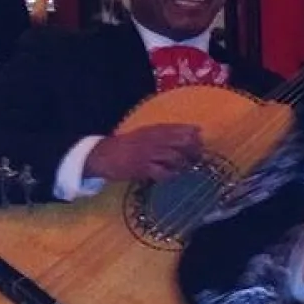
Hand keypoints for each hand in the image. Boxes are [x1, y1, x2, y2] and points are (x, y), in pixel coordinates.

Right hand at [84, 124, 202, 181]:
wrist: (103, 155)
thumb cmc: (127, 145)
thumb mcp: (145, 133)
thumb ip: (165, 132)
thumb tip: (193, 131)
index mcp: (154, 129)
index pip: (181, 128)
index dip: (194, 135)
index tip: (200, 141)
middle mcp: (153, 139)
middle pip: (182, 142)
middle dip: (193, 150)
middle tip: (196, 157)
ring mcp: (147, 154)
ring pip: (175, 157)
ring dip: (183, 164)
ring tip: (183, 168)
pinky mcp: (141, 168)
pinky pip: (162, 172)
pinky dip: (170, 175)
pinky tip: (170, 175)